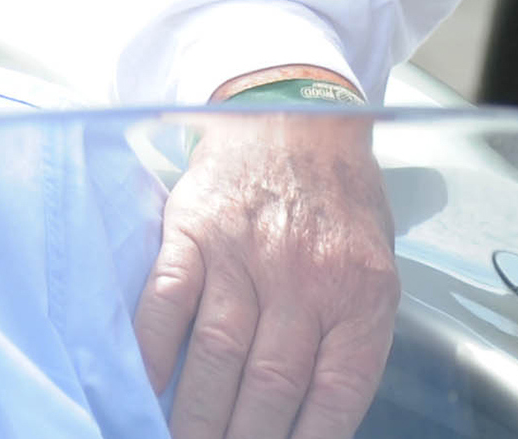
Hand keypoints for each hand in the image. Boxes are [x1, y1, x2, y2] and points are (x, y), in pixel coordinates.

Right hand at [134, 111, 398, 438]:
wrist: (294, 110)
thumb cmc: (337, 199)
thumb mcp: (372, 265)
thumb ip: (348, 337)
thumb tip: (315, 420)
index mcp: (360, 292)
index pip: (336, 395)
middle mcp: (304, 276)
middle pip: (270, 387)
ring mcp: (245, 252)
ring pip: (216, 356)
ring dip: (195, 416)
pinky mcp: (193, 231)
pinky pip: (167, 303)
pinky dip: (152, 353)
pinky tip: (144, 387)